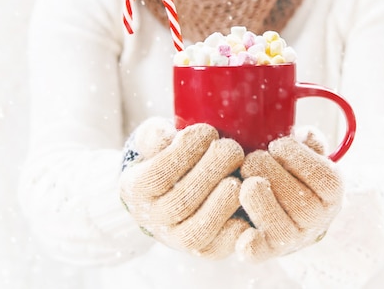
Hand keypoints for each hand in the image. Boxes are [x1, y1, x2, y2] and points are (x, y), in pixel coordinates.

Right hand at [119, 118, 249, 258]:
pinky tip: (247, 201)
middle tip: (232, 148)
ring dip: (223, 200)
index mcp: (136, 190)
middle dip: (212, 171)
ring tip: (239, 175)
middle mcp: (153, 220)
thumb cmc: (168, 159)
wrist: (172, 195)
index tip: (208, 131)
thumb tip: (164, 135)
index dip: (186, 151)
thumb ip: (154, 136)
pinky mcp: (204, 251)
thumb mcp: (154, 142)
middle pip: (182, 202)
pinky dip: (236, 228)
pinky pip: (220, 246)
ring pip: (199, 229)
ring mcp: (177, 239)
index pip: (159, 174)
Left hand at [236, 127, 343, 261]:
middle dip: (269, 173)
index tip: (276, 146)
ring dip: (257, 200)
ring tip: (244, 182)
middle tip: (252, 160)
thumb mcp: (306, 154)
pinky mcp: (265, 251)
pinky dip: (249, 244)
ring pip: (279, 226)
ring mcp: (293, 239)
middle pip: (300, 202)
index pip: (322, 176)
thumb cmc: (291, 174)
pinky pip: (258, 251)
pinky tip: (242, 228)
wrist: (283, 211)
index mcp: (331, 193)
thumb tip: (305, 135)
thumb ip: (310, 143)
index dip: (295, 156)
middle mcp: (317, 220)